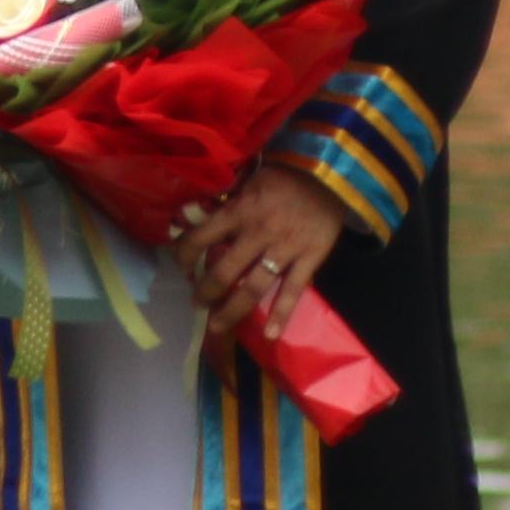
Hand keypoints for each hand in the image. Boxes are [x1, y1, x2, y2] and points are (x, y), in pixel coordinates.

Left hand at [180, 162, 350, 339]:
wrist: (330, 173)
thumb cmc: (284, 176)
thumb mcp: (247, 182)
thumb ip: (228, 205)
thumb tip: (198, 219)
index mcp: (238, 212)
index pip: (200, 238)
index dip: (184, 256)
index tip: (179, 267)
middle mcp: (257, 233)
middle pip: (223, 271)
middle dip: (206, 292)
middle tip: (196, 304)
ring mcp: (285, 249)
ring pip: (253, 287)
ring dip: (232, 310)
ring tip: (217, 325)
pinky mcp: (310, 259)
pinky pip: (293, 291)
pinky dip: (282, 314)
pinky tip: (271, 335)